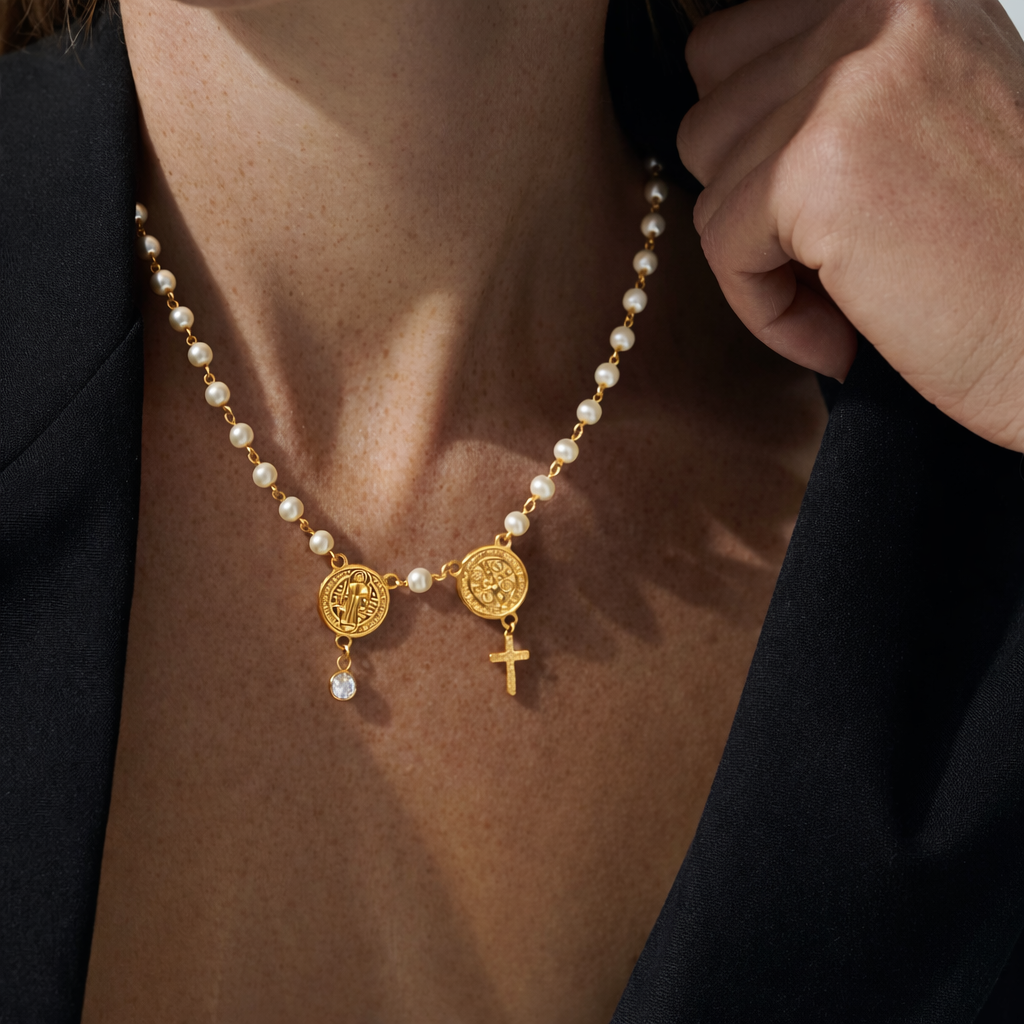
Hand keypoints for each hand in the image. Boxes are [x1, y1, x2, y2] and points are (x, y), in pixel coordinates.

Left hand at [678, 0, 1023, 449]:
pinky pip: (718, 246)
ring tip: (846, 290)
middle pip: (707, 113)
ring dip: (759, 255)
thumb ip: (835, 87)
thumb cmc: (1005, 253)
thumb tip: (718, 111)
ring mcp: (848, 80)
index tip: (815, 209)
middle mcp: (878, 6)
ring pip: (706, 181)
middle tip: (828, 254)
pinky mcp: (816, 168)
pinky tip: (841, 333)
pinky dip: (765, 308)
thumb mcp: (930, 116)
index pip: (731, 47)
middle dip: (749, 199)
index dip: (755, 148)